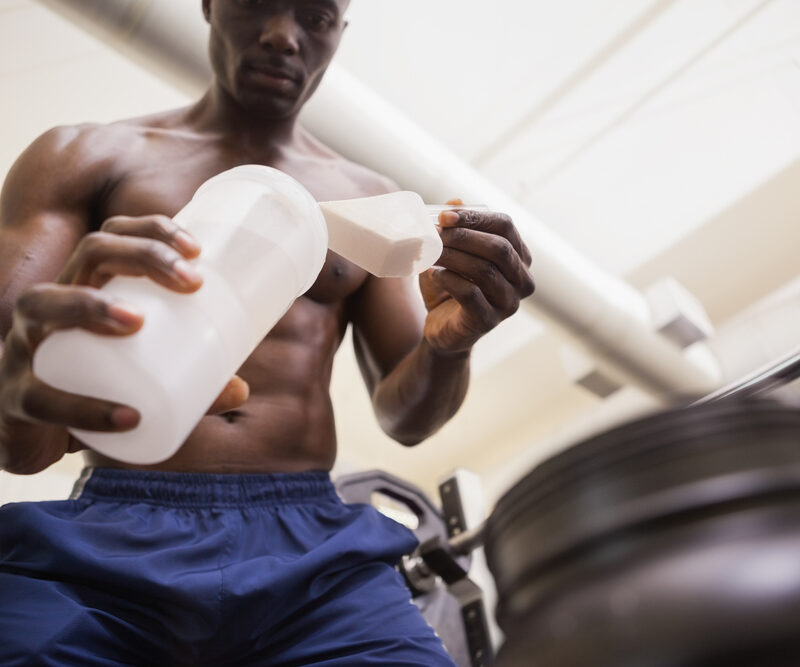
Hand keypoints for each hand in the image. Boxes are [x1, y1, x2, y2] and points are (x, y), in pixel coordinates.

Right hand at [0, 215, 247, 473]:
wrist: (26, 439)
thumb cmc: (90, 389)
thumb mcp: (142, 377)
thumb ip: (189, 384)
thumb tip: (240, 389)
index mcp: (84, 290)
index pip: (114, 238)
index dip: (152, 231)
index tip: (198, 249)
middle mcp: (52, 307)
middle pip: (89, 253)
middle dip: (142, 256)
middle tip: (192, 283)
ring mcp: (23, 347)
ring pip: (42, 304)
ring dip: (91, 305)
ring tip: (136, 320)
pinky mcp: (14, 397)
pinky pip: (41, 398)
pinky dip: (86, 408)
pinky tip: (127, 415)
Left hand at [419, 200, 533, 354]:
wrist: (442, 328)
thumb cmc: (450, 286)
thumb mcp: (452, 253)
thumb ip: (456, 228)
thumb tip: (455, 201)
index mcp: (519, 257)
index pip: (506, 226)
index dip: (476, 217)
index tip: (444, 216)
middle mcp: (522, 280)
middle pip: (499, 248)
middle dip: (464, 236)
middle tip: (435, 233)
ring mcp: (509, 303)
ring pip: (485, 271)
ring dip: (454, 257)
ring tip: (430, 252)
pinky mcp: (489, 321)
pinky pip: (471, 294)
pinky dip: (449, 280)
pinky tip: (433, 273)